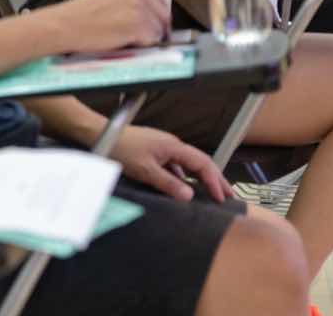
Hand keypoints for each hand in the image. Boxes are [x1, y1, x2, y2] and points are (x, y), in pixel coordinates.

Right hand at [49, 0, 169, 52]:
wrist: (66, 24)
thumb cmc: (80, 15)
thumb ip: (130, 1)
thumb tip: (145, 14)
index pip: (159, 0)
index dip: (157, 16)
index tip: (155, 24)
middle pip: (163, 14)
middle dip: (157, 28)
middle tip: (145, 37)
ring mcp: (139, 9)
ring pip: (159, 29)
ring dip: (148, 38)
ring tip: (128, 39)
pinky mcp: (137, 26)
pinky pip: (151, 40)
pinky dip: (143, 46)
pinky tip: (126, 42)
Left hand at [109, 126, 227, 202]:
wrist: (103, 134)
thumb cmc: (122, 148)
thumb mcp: (145, 169)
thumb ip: (168, 183)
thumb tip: (189, 196)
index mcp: (174, 147)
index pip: (202, 163)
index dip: (214, 181)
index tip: (222, 198)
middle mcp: (173, 145)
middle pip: (201, 162)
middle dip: (216, 178)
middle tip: (229, 195)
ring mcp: (165, 148)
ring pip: (190, 164)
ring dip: (202, 178)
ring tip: (213, 193)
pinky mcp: (157, 153)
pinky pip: (178, 166)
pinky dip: (187, 178)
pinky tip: (186, 188)